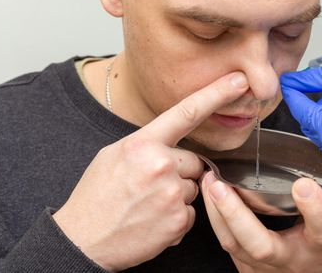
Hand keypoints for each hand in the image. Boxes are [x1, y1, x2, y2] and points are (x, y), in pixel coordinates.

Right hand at [53, 72, 248, 271]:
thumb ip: (148, 143)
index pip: (187, 112)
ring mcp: (171, 194)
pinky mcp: (178, 221)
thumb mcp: (114, 155)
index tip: (239, 80)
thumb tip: (173, 141)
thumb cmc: (96, 196)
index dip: (216, 93)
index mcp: (143, 144)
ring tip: (148, 204)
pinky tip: (153, 220)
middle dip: (180, 172)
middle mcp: (161, 165)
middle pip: (194, 161)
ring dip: (178, 196)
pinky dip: (176, 217)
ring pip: (194, 188)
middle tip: (150, 186)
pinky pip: (191, 212)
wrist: (82, 240)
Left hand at [200, 171, 321, 272]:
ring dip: (216, 212)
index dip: (313, 208)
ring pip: (233, 244)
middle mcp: (290, 259)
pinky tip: (208, 194)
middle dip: (236, 214)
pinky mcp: (245, 267)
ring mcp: (264, 267)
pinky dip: (214, 219)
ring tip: (208, 180)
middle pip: (260, 245)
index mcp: (319, 246)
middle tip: (220, 183)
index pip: (321, 229)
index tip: (303, 183)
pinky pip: (225, 243)